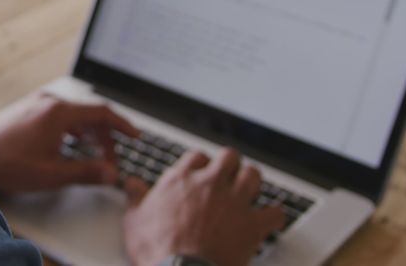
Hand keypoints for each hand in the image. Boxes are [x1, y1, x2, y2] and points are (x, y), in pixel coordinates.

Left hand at [0, 93, 138, 193]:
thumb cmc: (7, 163)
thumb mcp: (53, 173)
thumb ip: (87, 172)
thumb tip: (111, 173)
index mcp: (59, 111)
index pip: (102, 112)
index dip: (123, 126)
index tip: (135, 137)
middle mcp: (48, 102)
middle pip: (89, 114)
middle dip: (105, 137)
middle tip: (110, 159)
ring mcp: (35, 105)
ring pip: (73, 116)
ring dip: (88, 134)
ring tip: (93, 155)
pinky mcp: (26, 111)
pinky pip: (58, 116)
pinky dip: (71, 130)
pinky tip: (69, 147)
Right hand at [121, 149, 286, 265]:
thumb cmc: (158, 249)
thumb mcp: (135, 221)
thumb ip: (135, 198)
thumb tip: (131, 184)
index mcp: (182, 180)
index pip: (196, 157)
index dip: (199, 163)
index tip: (199, 173)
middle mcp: (210, 184)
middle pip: (229, 157)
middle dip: (230, 164)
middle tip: (227, 175)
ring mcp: (234, 202)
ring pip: (253, 175)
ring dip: (252, 181)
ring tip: (249, 188)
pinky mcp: (252, 225)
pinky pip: (274, 213)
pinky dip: (274, 216)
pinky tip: (270, 218)